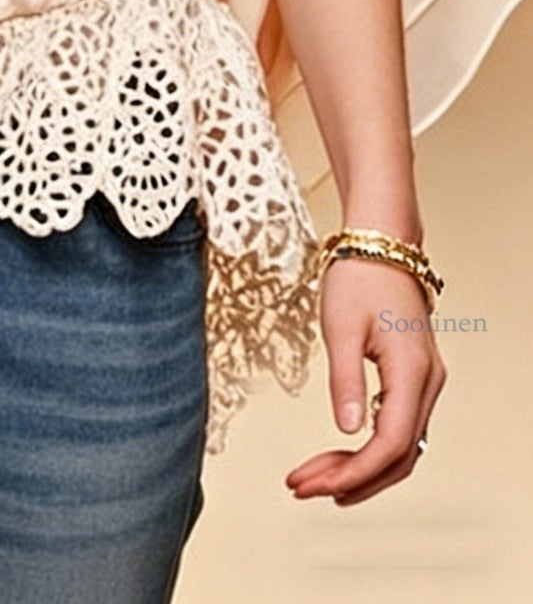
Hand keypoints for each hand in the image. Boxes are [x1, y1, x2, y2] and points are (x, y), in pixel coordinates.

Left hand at [284, 258, 445, 504]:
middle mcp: (428, 382)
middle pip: (399, 455)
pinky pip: (398, 428)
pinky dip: (369, 449)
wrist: (380, 243)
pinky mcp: (413, 379)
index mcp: (412, 370)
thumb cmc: (358, 276)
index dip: (355, 472)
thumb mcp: (341, 326)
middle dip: (352, 479)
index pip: (392, 442)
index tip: (316, 485)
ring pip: (401, 447)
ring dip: (360, 469)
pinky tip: (338, 457)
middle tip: (303, 488)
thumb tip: (347, 431)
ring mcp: (424, 382)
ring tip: (313, 479)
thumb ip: (345, 380)